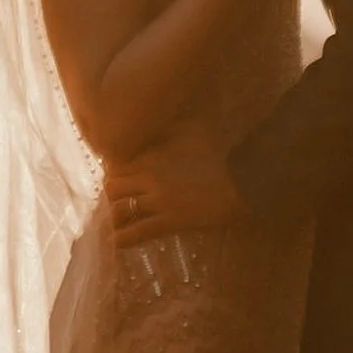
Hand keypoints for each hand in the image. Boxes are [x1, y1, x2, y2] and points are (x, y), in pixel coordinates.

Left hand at [110, 121, 242, 240]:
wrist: (241, 183)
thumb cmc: (218, 158)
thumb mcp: (193, 133)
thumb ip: (174, 125)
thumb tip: (167, 110)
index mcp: (153, 156)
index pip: (117, 167)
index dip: (113, 176)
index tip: (118, 184)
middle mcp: (150, 177)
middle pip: (112, 188)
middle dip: (112, 197)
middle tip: (119, 205)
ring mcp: (159, 200)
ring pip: (119, 210)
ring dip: (115, 218)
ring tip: (118, 225)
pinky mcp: (170, 221)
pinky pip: (136, 232)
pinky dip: (123, 239)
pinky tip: (118, 243)